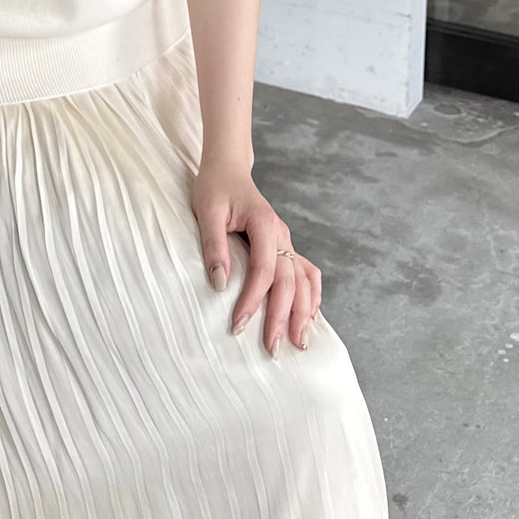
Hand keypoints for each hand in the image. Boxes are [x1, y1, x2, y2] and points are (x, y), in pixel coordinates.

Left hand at [191, 156, 321, 357]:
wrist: (228, 169)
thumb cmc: (214, 189)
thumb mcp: (207, 212)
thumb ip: (213, 247)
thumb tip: (221, 284)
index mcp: (265, 224)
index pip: (264, 270)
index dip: (253, 300)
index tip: (238, 325)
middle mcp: (283, 234)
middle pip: (289, 282)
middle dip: (282, 317)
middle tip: (272, 349)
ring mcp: (288, 241)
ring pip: (305, 281)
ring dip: (304, 312)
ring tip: (299, 342)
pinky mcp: (286, 246)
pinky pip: (307, 273)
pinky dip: (312, 295)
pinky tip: (310, 316)